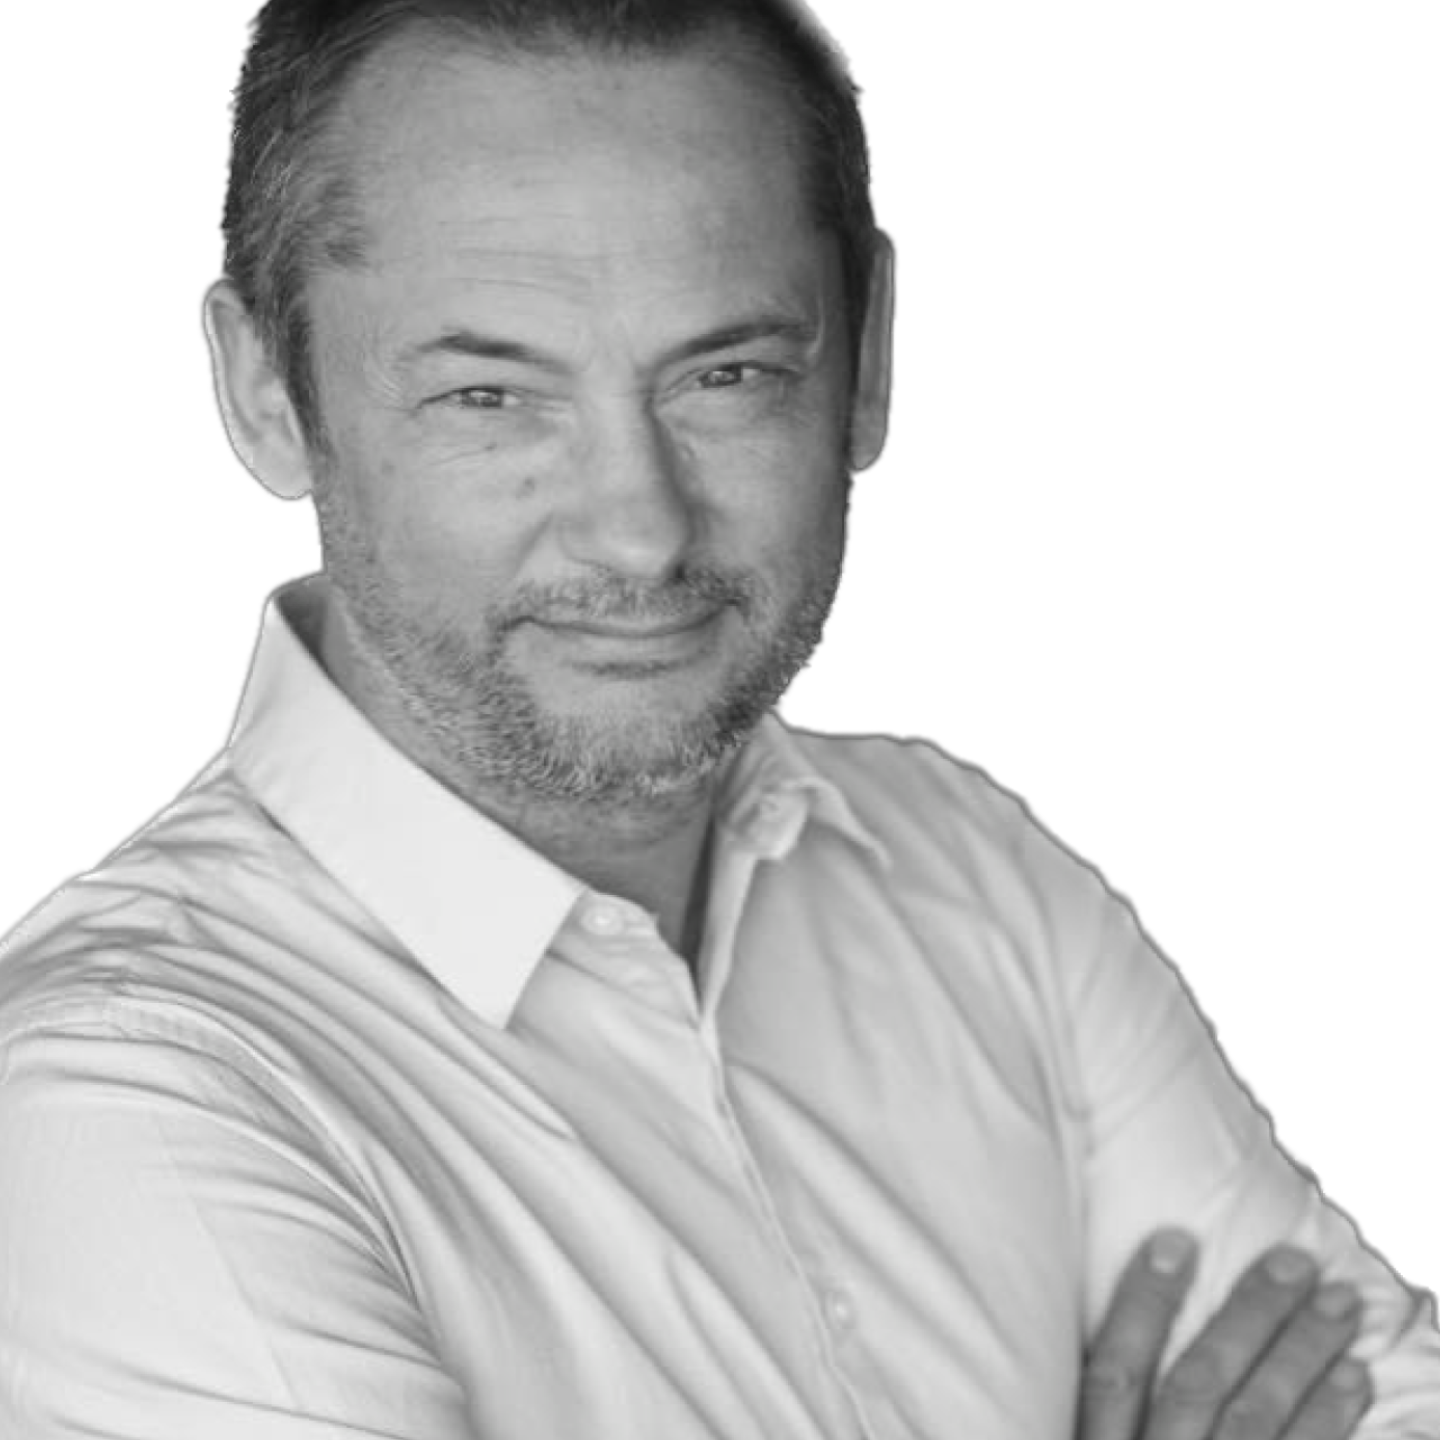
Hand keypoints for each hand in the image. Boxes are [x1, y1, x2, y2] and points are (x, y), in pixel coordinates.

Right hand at [1078, 1230, 1372, 1439]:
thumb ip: (1100, 1415)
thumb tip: (1113, 1343)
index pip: (1113, 1373)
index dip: (1143, 1305)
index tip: (1177, 1239)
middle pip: (1199, 1387)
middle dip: (1250, 1318)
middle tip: (1296, 1262)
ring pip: (1258, 1424)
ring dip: (1305, 1357)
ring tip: (1341, 1306)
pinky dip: (1332, 1424)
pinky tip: (1357, 1383)